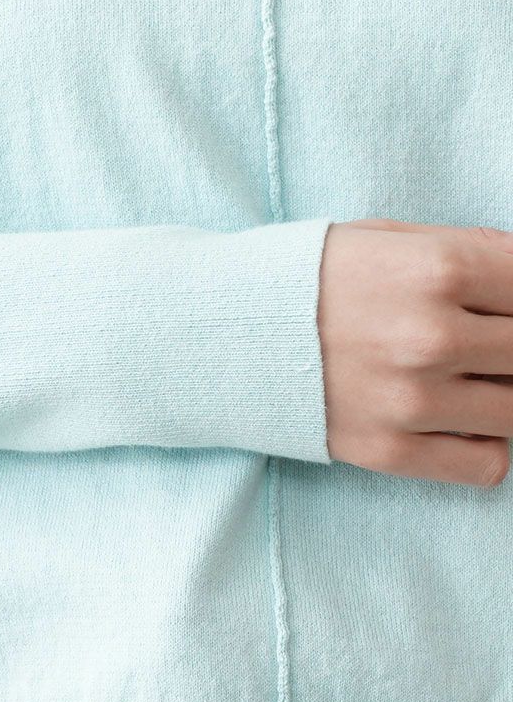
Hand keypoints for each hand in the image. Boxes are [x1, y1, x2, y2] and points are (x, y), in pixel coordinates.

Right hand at [318, 217, 512, 486]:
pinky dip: (486, 445)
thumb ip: (467, 250)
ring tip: (468, 377)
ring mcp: (410, 400)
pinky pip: (487, 464)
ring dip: (502, 392)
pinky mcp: (389, 450)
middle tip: (481, 340)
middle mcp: (430, 337)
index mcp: (436, 269)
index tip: (500, 306)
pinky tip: (457, 420)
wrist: (218, 333)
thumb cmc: (303, 277)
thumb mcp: (384, 236)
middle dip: (510, 343)